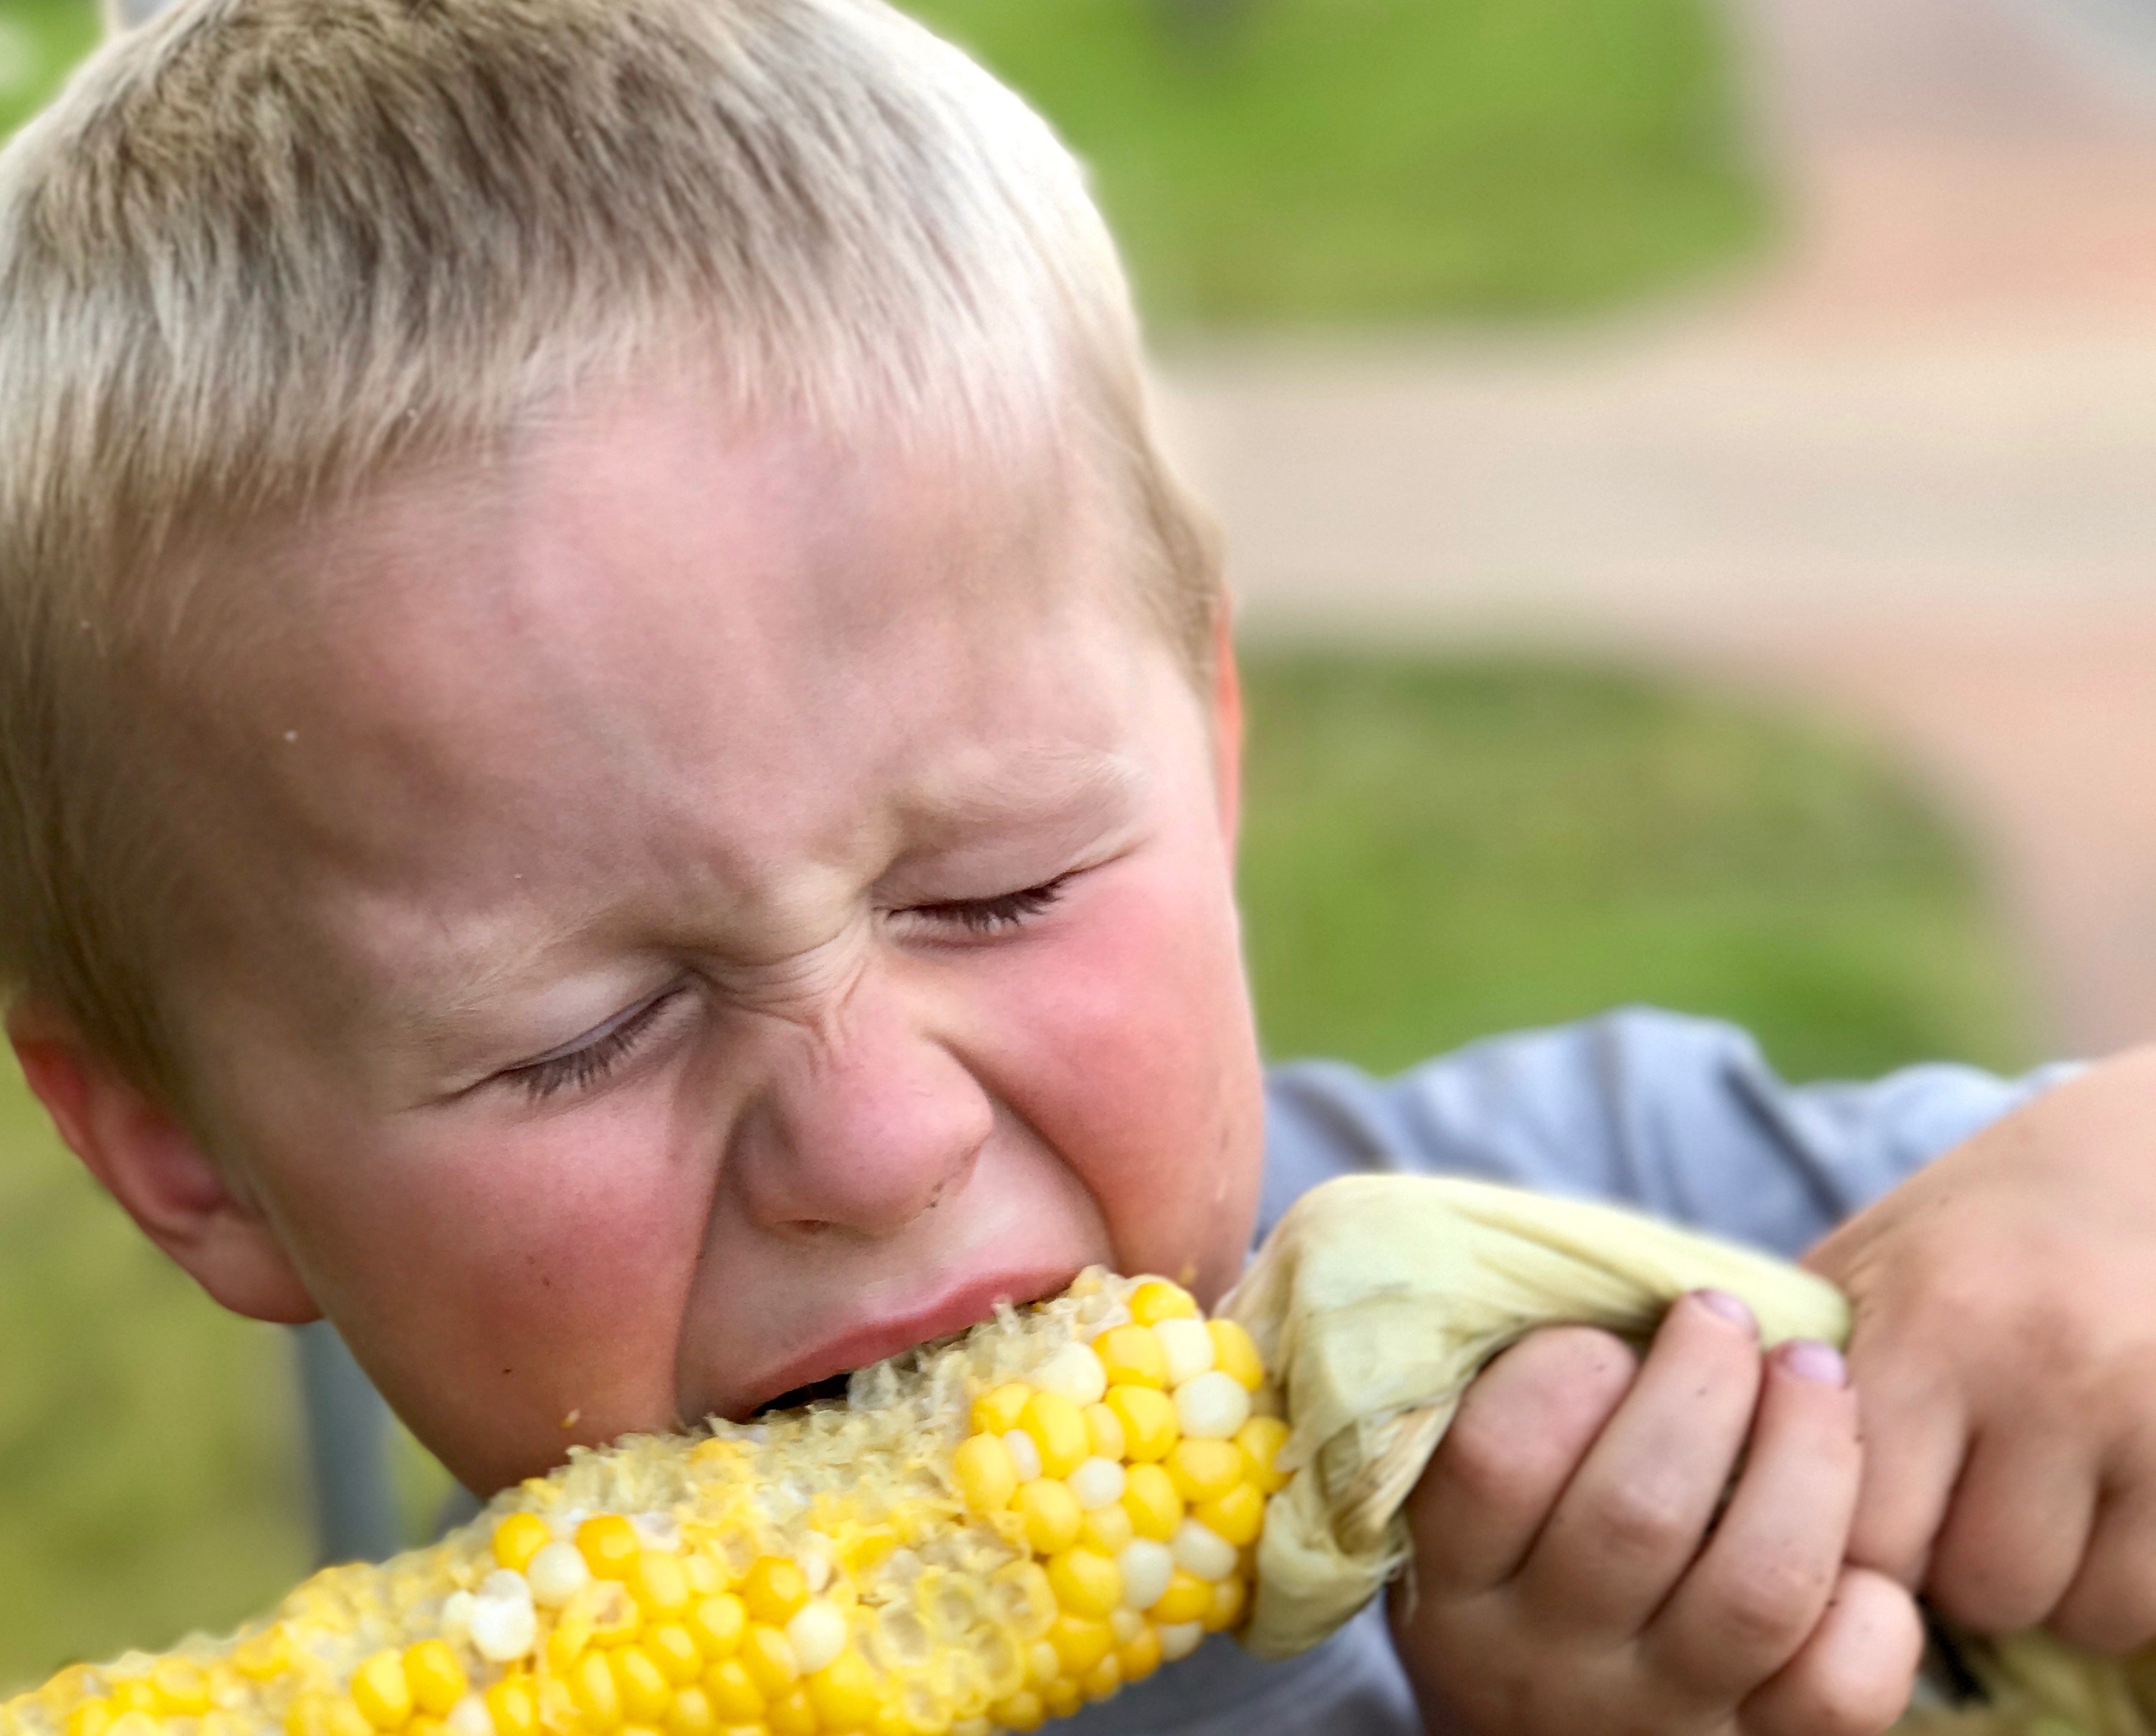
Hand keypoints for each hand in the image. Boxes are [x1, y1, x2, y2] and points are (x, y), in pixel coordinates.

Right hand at [1388, 1292, 1922, 1735]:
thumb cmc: (1516, 1573)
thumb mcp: (1464, 1517)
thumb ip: (1502, 1414)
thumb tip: (1591, 1280)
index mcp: (1453, 1586)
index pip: (1496, 1457)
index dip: (1562, 1367)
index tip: (1605, 1334)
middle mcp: (1545, 1663)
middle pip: (1639, 1510)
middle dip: (1704, 1382)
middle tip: (1723, 1316)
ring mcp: (1659, 1717)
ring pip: (1759, 1585)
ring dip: (1805, 1454)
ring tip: (1811, 1371)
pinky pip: (1840, 1686)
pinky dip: (1872, 1605)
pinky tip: (1858, 1542)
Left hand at [1805, 1044, 2155, 1652]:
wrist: (2138, 1166)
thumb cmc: (1973, 1236)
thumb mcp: (1858, 1272)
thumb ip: (1785, 1378)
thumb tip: (1699, 1494)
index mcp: (1932, 1320)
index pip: (1863, 1532)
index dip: (1842, 1553)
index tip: (1838, 1525)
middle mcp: (2048, 1368)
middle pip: (1976, 1587)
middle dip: (1949, 1573)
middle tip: (1945, 1506)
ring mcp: (2152, 1415)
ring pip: (2079, 1611)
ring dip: (2044, 1586)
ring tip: (2019, 1500)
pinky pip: (2153, 1600)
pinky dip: (2121, 1579)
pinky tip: (2092, 1508)